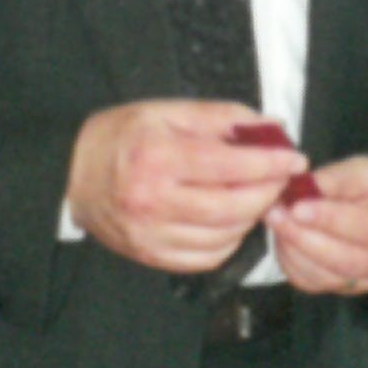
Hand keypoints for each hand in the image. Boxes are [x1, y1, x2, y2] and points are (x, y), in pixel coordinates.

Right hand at [68, 99, 298, 273]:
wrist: (72, 174)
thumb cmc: (122, 136)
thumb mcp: (167, 110)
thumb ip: (221, 117)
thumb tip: (271, 127)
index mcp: (156, 157)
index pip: (228, 165)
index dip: (269, 163)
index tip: (295, 159)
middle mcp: (152, 201)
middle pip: (232, 207)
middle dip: (268, 192)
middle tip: (282, 178)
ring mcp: (150, 234)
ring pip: (224, 236)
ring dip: (251, 217)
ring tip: (256, 195)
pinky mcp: (150, 256)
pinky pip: (207, 258)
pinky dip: (229, 240)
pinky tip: (230, 219)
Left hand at [268, 155, 367, 295]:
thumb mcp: (363, 170)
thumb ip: (334, 180)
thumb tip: (300, 190)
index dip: (331, 219)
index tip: (298, 208)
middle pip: (347, 259)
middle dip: (305, 237)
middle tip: (275, 213)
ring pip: (327, 276)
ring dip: (294, 249)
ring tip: (275, 219)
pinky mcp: (348, 288)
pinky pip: (314, 283)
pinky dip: (293, 262)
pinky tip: (284, 237)